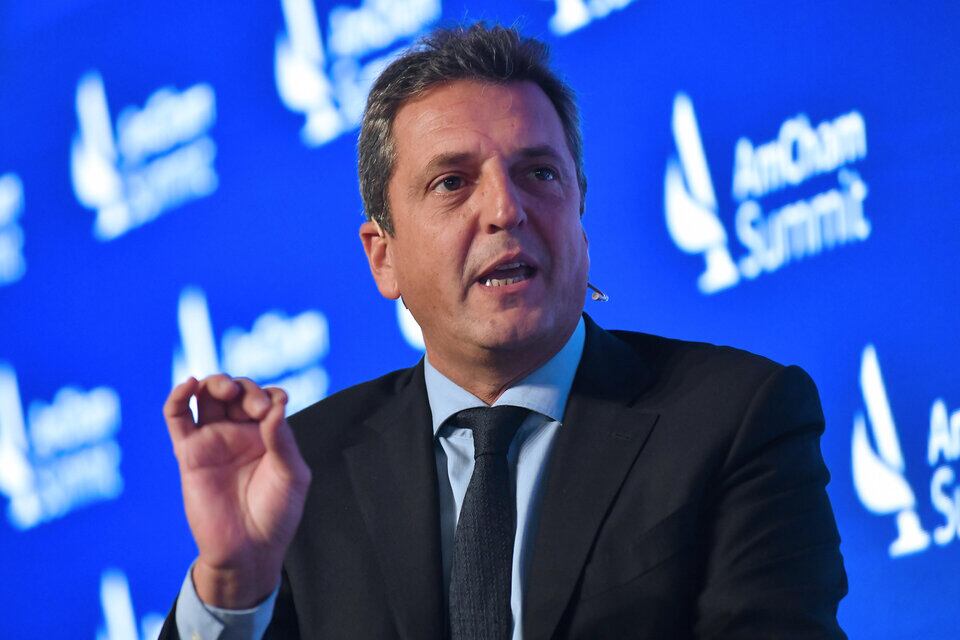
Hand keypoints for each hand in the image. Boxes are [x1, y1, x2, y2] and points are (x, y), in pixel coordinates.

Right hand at [164, 375, 311, 607]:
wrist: (249, 550)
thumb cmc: (276, 515)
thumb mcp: (292, 475)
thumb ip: (283, 440)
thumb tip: (276, 405)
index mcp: (268, 435)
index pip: (266, 397)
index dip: (269, 394)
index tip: (275, 407)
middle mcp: (240, 433)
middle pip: (236, 391)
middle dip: (245, 388)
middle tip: (254, 407)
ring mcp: (214, 440)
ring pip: (206, 396)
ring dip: (216, 383)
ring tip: (226, 391)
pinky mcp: (189, 453)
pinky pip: (177, 418)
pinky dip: (178, 397)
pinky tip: (188, 385)